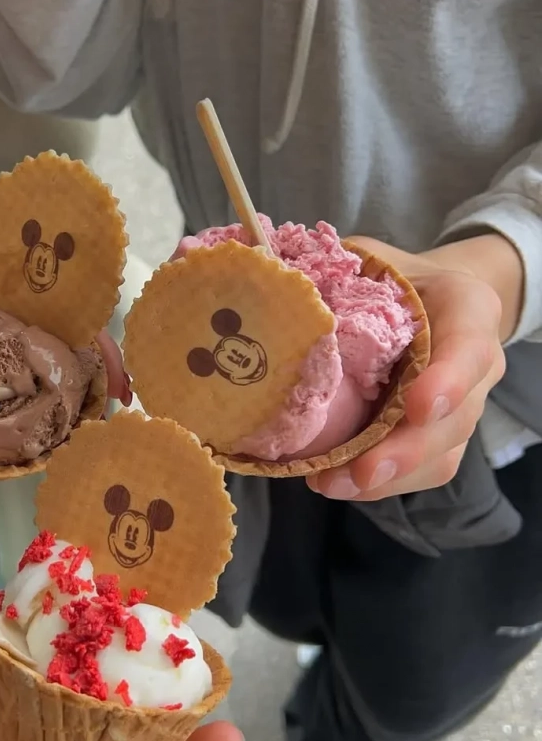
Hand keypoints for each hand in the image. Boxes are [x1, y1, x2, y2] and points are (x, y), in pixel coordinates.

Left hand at [307, 235, 514, 501]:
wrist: (428, 298)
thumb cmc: (392, 276)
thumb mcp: (369, 256)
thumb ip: (335, 266)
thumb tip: (266, 277)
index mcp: (467, 308)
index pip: (469, 345)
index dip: (449, 379)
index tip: (418, 406)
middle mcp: (475, 365)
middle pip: (454, 419)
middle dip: (407, 451)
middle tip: (362, 471)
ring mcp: (460, 407)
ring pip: (439, 455)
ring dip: (387, 478)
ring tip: (332, 485)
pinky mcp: (437, 438)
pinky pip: (418, 471)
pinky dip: (378, 484)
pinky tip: (334, 483)